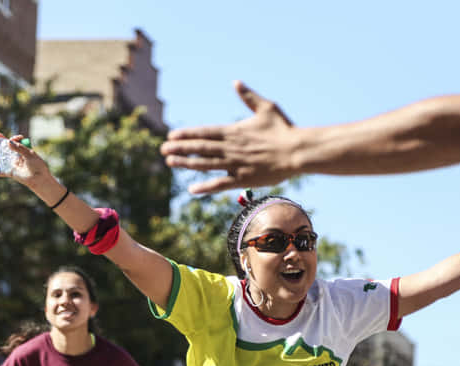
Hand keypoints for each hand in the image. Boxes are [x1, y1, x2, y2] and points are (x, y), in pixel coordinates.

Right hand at [0, 133, 52, 184]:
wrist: (39, 179)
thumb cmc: (37, 165)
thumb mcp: (29, 154)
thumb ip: (19, 148)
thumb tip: (8, 142)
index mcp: (22, 150)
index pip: (14, 142)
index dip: (11, 138)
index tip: (10, 138)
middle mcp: (15, 156)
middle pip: (5, 148)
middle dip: (0, 142)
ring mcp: (11, 163)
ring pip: (1, 157)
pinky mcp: (9, 172)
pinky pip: (0, 171)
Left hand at [160, 81, 296, 194]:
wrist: (297, 151)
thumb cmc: (284, 129)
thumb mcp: (266, 108)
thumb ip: (248, 97)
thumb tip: (236, 82)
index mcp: (234, 131)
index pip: (204, 132)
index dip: (186, 134)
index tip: (171, 135)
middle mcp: (231, 147)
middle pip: (200, 147)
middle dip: (179, 148)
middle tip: (162, 149)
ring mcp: (235, 164)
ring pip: (205, 164)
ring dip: (186, 163)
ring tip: (170, 162)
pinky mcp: (243, 179)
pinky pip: (220, 183)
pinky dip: (205, 187)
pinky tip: (192, 189)